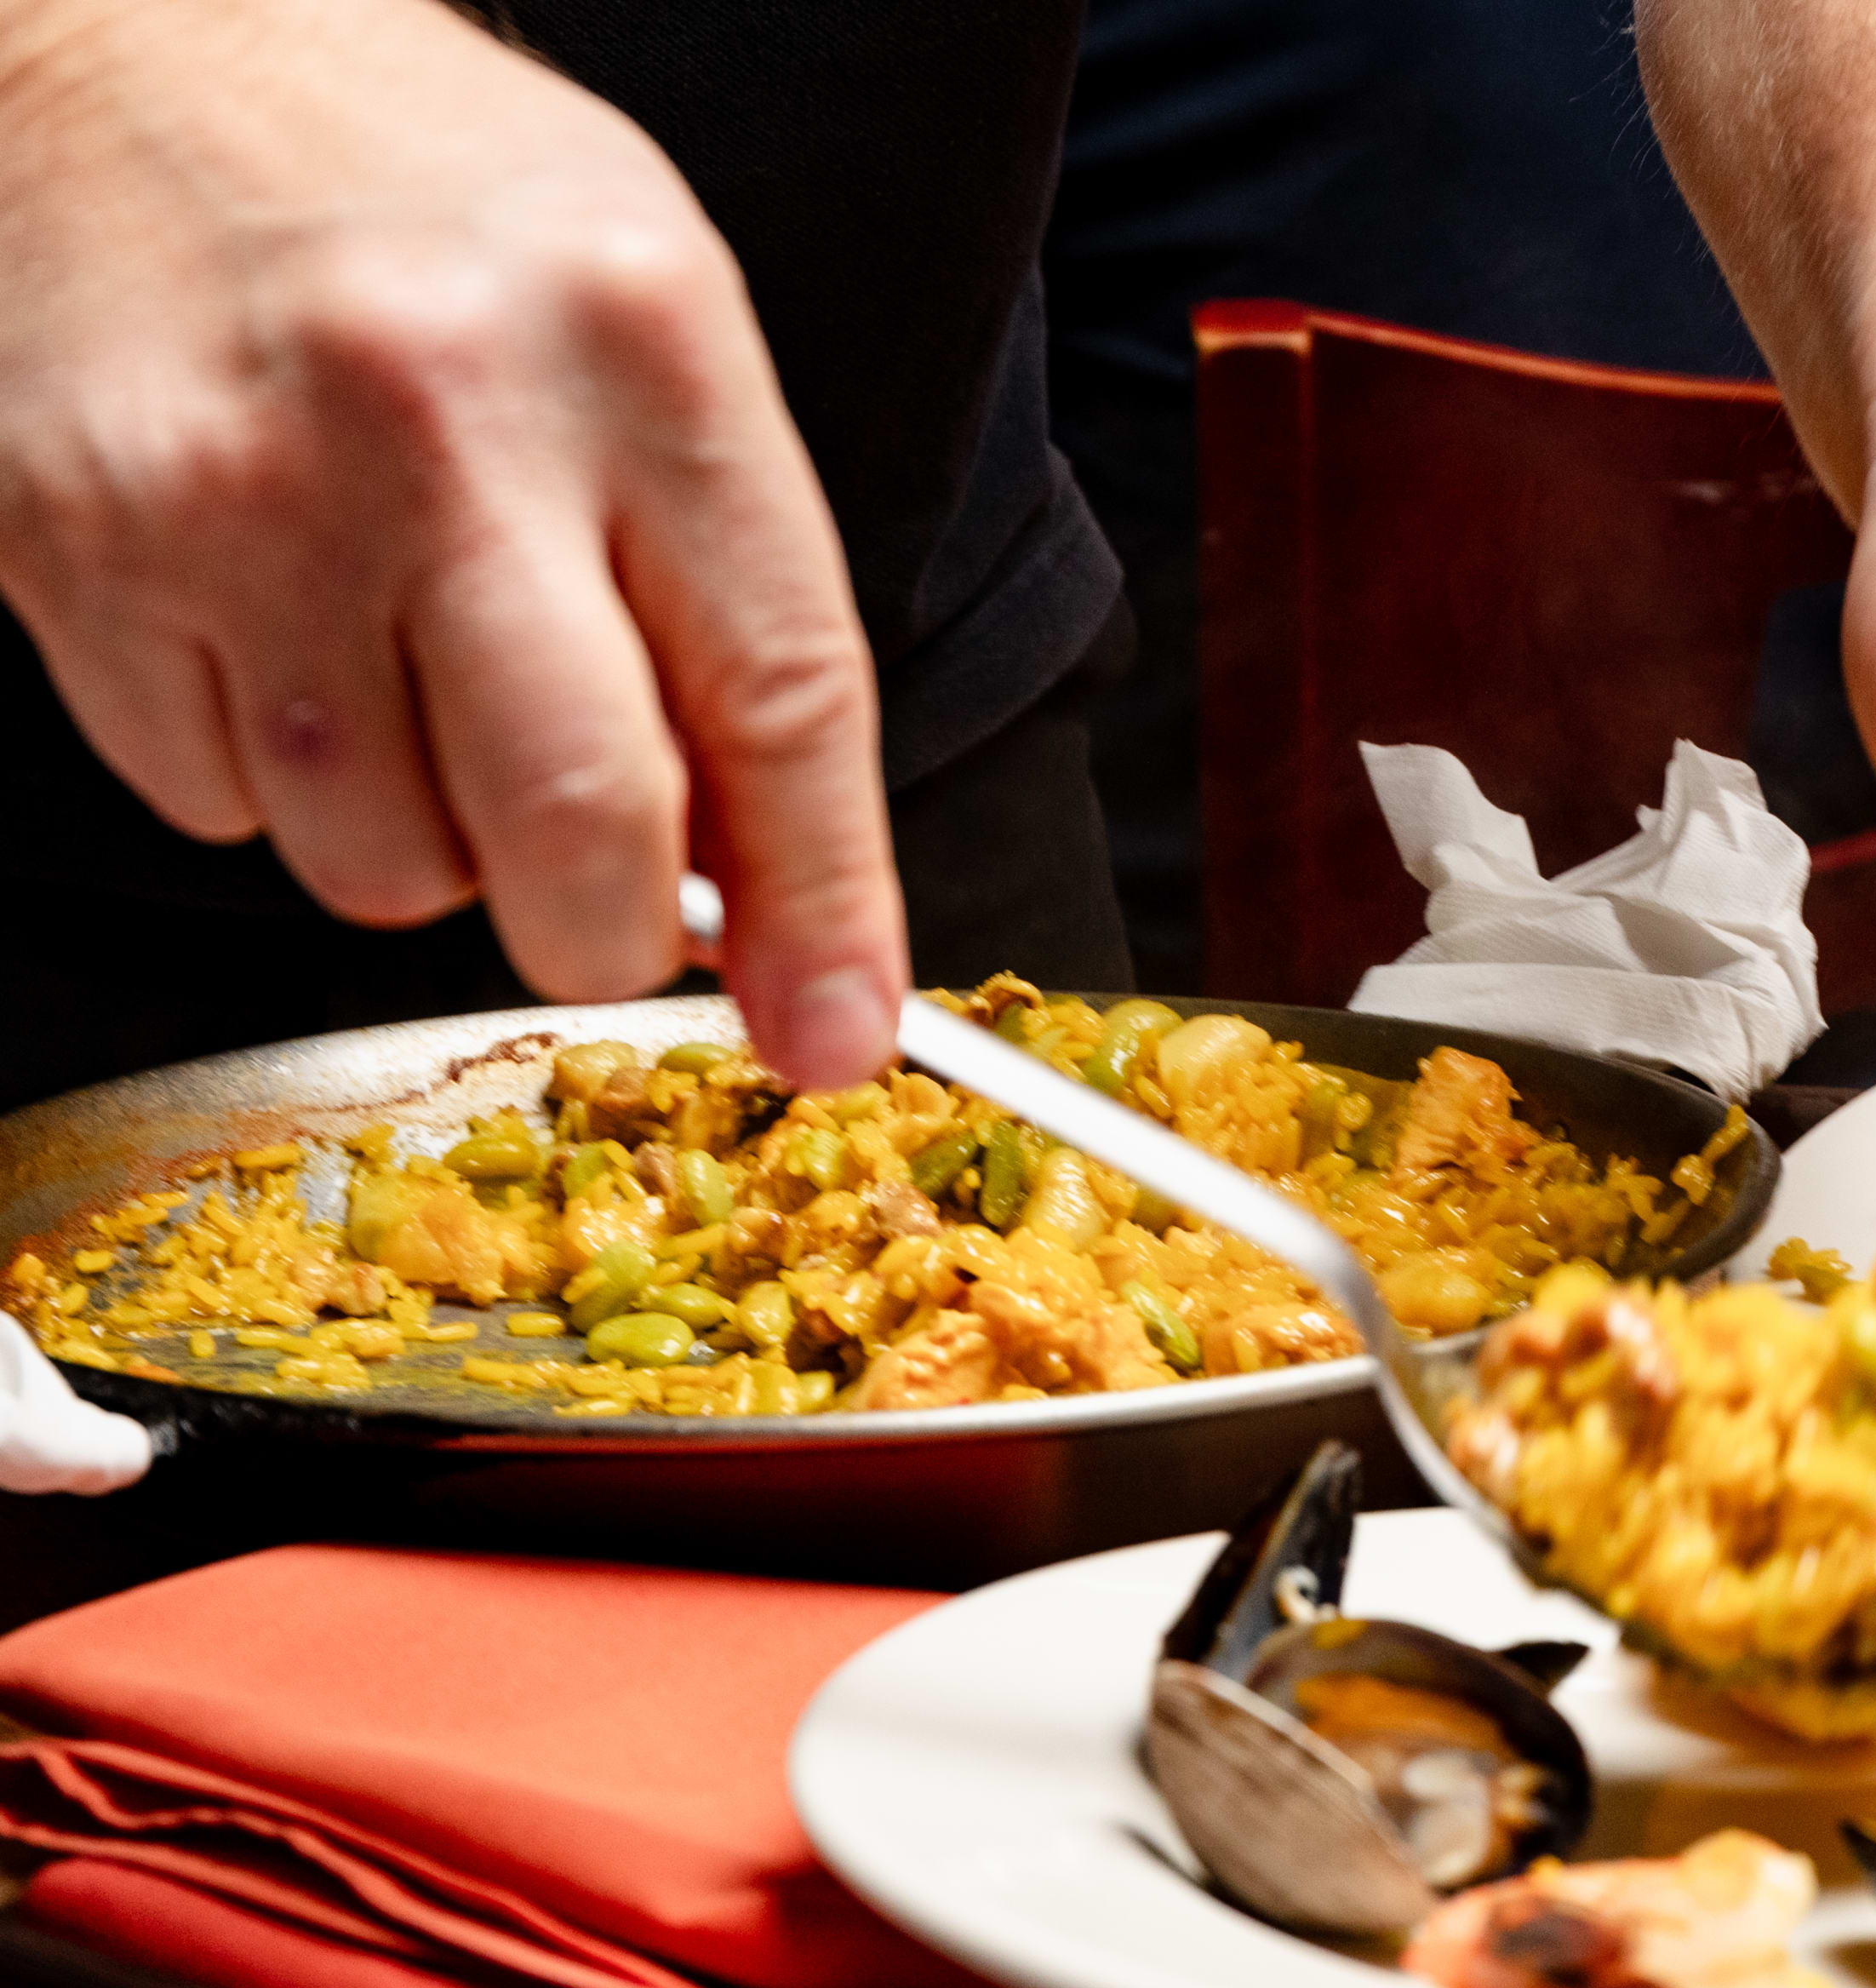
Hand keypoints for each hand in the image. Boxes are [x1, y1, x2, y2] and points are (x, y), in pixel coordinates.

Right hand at [0, 0, 905, 1083]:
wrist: (126, 44)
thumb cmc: (437, 212)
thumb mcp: (658, 341)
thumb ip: (733, 612)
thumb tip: (782, 910)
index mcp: (640, 349)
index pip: (779, 699)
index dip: (825, 911)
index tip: (837, 1037)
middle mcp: (443, 421)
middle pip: (576, 836)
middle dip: (606, 927)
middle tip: (597, 884)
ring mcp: (240, 493)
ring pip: (381, 865)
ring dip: (422, 835)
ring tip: (402, 660)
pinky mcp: (73, 549)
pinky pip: (217, 808)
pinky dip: (266, 771)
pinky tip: (271, 618)